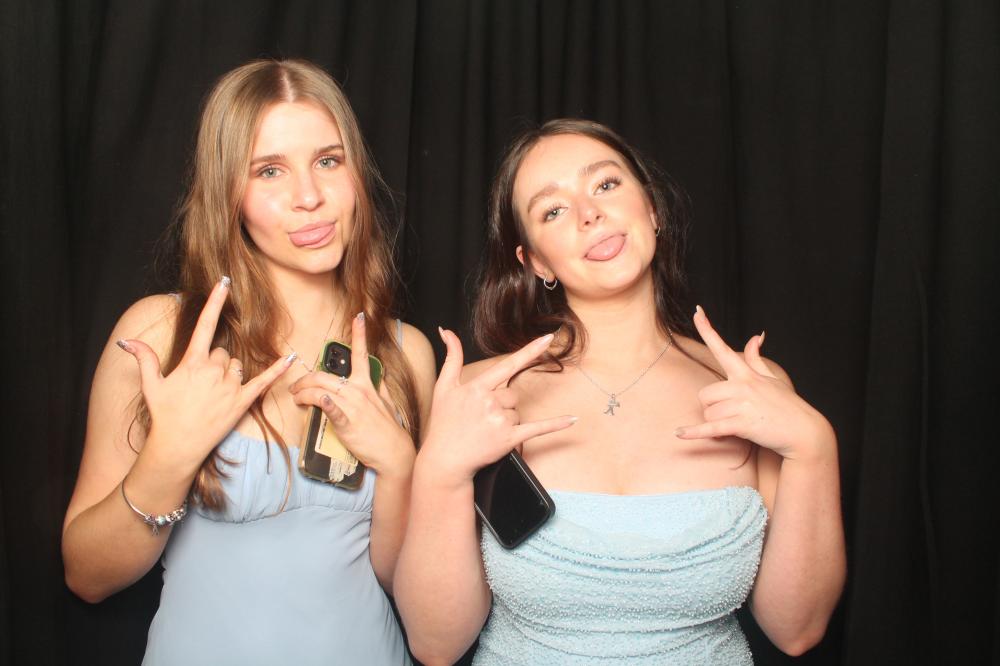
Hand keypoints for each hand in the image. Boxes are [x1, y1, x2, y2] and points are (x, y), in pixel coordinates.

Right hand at [118, 277, 292, 469]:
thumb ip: (145, 359)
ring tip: (213, 394)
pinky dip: (278, 370)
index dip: (215, 302)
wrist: (177, 446)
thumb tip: (127, 342)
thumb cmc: (164, 415)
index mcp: (192, 363)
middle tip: (199, 385)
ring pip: (237, 365)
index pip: (205, 325)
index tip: (224, 282)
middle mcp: (213, 371)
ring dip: (229, 373)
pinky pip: (264, 381)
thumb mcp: (151, 385)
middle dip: (213, 362)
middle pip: (222, 352)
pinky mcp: (242, 402)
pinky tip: (291, 358)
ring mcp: (229, 387)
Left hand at [289, 313, 413, 477]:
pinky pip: (330, 409)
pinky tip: (309, 401)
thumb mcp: (386, 403)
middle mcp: (358, 390)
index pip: (362, 354)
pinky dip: (319, 402)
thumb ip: (379, 387)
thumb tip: (379, 377)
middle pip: (323, 376)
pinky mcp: (346, 422)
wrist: (393, 451)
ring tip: (296, 398)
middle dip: (304, 379)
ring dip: (301, 392)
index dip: (359, 334)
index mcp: (367, 384)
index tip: (359, 316)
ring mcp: (352, 405)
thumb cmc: (388, 429)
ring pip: (319, 390)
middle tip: (295, 387)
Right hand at [418, 328, 577, 484]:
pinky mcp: (509, 439)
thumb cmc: (444, 423)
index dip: (530, 351)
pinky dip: (556, 424)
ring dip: (507, 419)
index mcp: (477, 387)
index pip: (508, 365)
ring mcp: (501, 421)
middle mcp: (490, 402)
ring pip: (518, 411)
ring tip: (486, 430)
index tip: (548, 338)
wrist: (445, 459)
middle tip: (481, 417)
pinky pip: (538, 428)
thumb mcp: (443, 387)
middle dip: (501, 404)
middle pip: (512, 394)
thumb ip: (451, 357)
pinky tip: (572, 419)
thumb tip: (447, 331)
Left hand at [675, 306, 833, 460]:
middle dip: (712, 408)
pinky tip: (679, 434)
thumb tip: (756, 336)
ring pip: (708, 413)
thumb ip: (756, 359)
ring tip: (736, 426)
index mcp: (747, 374)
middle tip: (731, 416)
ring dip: (717, 424)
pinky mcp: (743, 424)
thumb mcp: (772, 378)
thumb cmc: (788, 406)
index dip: (708, 329)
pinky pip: (712, 427)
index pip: (723, 348)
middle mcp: (742, 386)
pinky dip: (695, 433)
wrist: (805, 432)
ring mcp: (743, 405)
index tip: (697, 312)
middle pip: (705, 394)